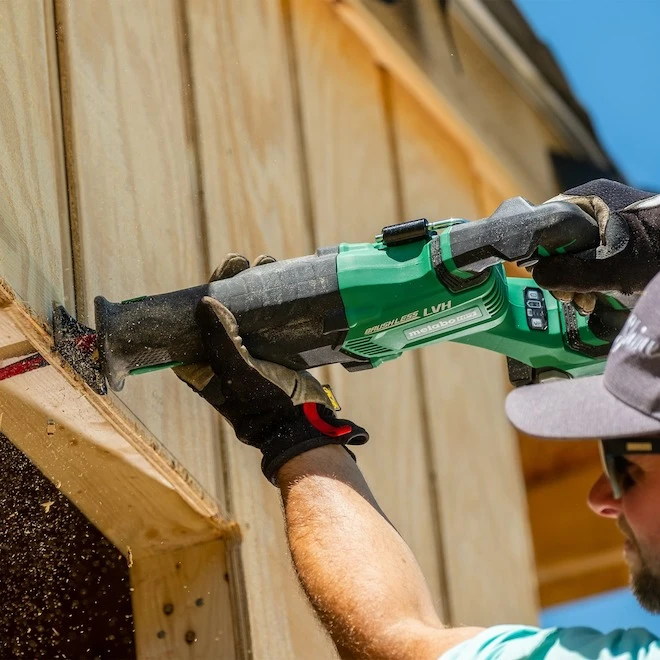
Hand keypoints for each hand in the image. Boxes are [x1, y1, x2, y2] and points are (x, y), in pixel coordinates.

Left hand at [174, 255, 367, 483]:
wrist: (302, 424)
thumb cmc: (264, 404)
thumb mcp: (238, 372)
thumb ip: (220, 339)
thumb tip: (204, 301)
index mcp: (203, 364)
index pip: (194, 321)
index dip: (203, 294)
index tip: (217, 275)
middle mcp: (223, 355)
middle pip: (221, 310)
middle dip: (231, 284)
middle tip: (241, 262)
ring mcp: (249, 351)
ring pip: (246, 310)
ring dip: (254, 286)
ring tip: (265, 264)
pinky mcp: (273, 349)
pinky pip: (268, 318)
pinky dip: (273, 298)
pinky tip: (282, 279)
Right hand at [532, 179, 659, 313]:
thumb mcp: (613, 268)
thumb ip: (571, 272)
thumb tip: (536, 275)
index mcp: (589, 198)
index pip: (544, 220)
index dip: (540, 251)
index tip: (547, 277)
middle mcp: (594, 204)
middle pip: (558, 240)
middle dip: (560, 272)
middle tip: (570, 297)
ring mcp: (606, 220)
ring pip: (573, 252)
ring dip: (574, 280)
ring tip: (585, 302)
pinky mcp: (618, 237)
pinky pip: (590, 256)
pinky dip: (589, 277)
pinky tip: (595, 296)